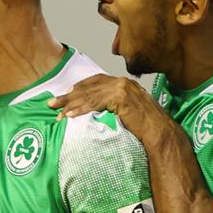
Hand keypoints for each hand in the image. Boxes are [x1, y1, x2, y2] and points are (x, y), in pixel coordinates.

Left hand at [47, 74, 165, 141]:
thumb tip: (98, 114)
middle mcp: (122, 82)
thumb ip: (114, 107)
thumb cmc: (145, 127)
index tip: (66, 94)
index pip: (96, 81)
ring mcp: (122, 88)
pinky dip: (80, 109)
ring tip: (57, 112)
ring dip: (70, 104)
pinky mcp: (121, 98)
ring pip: (90, 95)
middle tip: (52, 103)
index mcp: (124, 83)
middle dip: (68, 96)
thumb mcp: (128, 113)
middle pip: (89, 87)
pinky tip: (69, 115)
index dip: (79, 87)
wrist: (160, 132)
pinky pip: (95, 103)